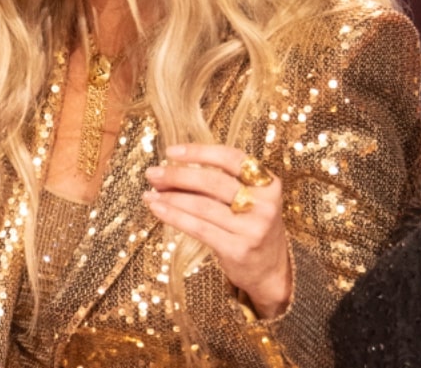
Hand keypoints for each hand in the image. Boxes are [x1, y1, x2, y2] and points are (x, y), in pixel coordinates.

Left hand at [143, 144, 291, 318]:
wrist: (271, 271)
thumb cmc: (251, 228)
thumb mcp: (247, 201)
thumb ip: (216, 185)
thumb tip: (167, 173)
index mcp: (268, 183)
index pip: (231, 158)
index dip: (200, 152)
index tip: (172, 151)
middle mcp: (264, 204)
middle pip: (213, 182)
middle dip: (178, 176)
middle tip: (152, 173)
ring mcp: (252, 228)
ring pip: (203, 205)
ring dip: (171, 198)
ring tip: (149, 194)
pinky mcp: (238, 249)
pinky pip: (199, 228)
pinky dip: (175, 217)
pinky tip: (157, 210)